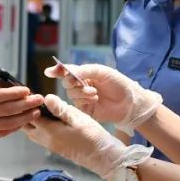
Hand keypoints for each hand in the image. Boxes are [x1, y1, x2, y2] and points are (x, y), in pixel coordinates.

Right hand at [0, 85, 44, 147]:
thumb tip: (3, 93)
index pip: (0, 94)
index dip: (16, 93)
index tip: (27, 90)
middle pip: (7, 108)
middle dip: (26, 104)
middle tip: (39, 99)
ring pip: (6, 122)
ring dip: (23, 117)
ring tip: (34, 112)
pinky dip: (12, 128)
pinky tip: (20, 124)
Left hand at [26, 95, 151, 180]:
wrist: (104, 157)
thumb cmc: (93, 137)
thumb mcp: (78, 118)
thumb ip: (60, 108)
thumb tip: (46, 98)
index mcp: (50, 132)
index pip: (30, 116)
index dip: (29, 104)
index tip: (31, 94)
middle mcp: (47, 141)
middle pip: (27, 126)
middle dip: (26, 113)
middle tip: (32, 101)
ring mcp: (51, 146)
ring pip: (33, 132)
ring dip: (33, 121)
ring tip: (40, 108)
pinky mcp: (58, 148)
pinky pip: (42, 137)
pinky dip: (40, 127)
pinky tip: (50, 119)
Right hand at [44, 63, 160, 130]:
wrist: (130, 102)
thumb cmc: (119, 84)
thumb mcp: (102, 72)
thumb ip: (85, 70)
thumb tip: (68, 72)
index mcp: (85, 74)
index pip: (68, 72)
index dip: (58, 71)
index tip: (49, 72)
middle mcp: (82, 86)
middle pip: (67, 83)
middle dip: (72, 83)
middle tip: (80, 83)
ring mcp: (83, 98)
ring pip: (71, 94)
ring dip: (81, 92)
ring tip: (95, 93)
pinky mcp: (86, 110)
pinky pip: (77, 105)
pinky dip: (84, 100)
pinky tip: (95, 100)